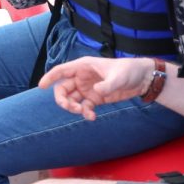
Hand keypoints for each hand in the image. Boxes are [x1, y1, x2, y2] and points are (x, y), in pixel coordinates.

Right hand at [38, 57, 155, 119]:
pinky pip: (84, 107)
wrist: (142, 79)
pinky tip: (92, 117)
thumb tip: (96, 91)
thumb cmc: (129, 70)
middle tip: (71, 108)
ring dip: (74, 108)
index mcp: (83, 66)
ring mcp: (88, 88)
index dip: (50, 77)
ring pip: (72, 100)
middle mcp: (82, 77)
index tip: (41, 86)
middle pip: (63, 89)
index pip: (62, 71)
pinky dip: (85, 113)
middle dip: (63, 100)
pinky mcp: (95, 98)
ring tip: (84, 113)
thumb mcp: (119, 76)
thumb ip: (107, 84)